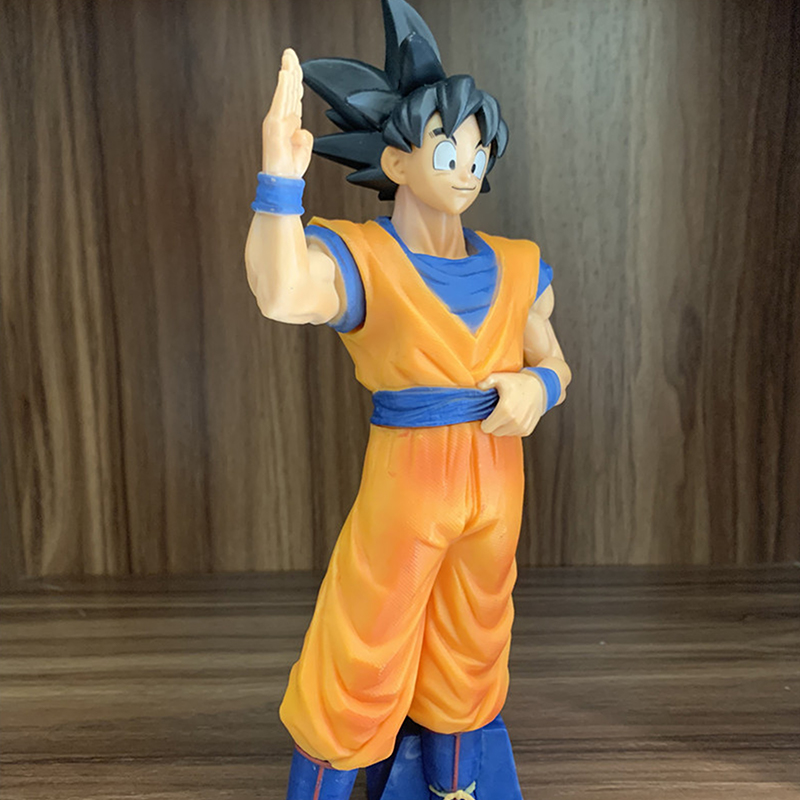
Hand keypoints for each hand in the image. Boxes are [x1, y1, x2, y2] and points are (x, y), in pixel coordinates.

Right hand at [262, 48, 313, 177]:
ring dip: (288, 72)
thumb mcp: (303, 148)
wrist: (282, 181)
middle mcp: (280, 118)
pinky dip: (283, 87)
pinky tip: (285, 74)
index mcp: (288, 123)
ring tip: (289, 58)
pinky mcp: (274, 124)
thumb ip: (304, 135)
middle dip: (290, 70)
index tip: (297, 66)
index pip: (293, 96)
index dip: (295, 80)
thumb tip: (303, 128)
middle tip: (291, 53)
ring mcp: (275, 120)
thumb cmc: (291, 168)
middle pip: (288, 90)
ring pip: (285, 91)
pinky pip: (280, 101)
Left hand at [478, 371, 545, 436]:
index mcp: (505, 410)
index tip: (488, 414)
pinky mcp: (527, 430)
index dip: (484, 422)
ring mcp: (522, 427)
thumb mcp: (501, 378)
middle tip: (496, 412)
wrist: (539, 388)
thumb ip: (487, 381)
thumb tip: (478, 386)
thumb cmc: (518, 383)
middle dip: (493, 424)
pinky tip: (514, 416)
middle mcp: (514, 421)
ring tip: (506, 413)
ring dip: (502, 426)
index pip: (486, 428)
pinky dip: (511, 427)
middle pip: (494, 432)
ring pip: (504, 434)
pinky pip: (513, 434)